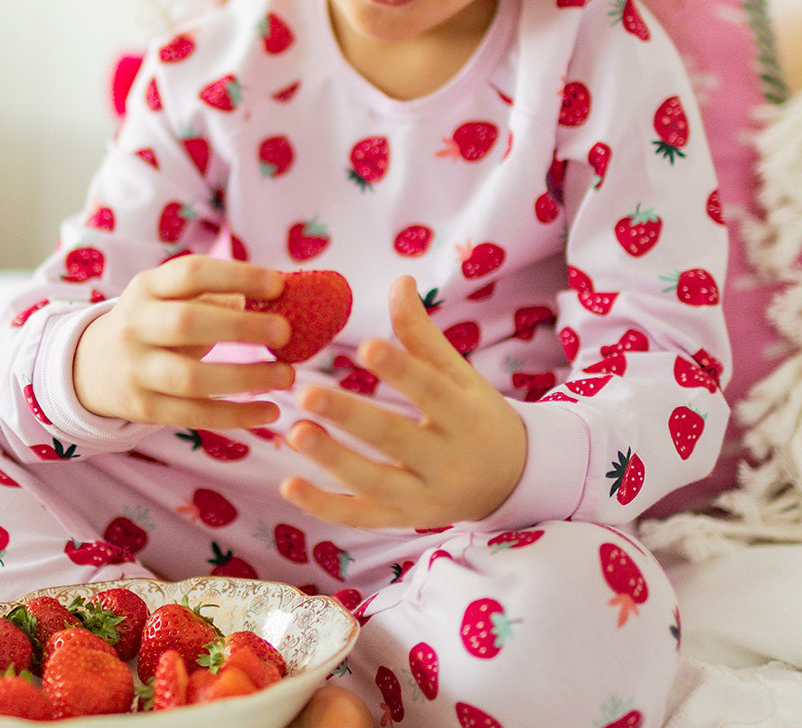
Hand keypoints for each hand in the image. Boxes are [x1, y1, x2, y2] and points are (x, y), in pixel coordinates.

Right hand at [72, 256, 293, 430]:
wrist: (91, 367)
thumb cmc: (155, 323)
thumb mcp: (170, 298)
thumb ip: (216, 295)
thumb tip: (279, 298)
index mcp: (148, 287)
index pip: (192, 273)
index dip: (237, 276)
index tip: (279, 285)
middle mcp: (135, 324)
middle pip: (187, 323)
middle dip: (240, 327)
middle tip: (285, 332)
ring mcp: (136, 369)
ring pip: (191, 377)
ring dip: (244, 378)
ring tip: (287, 376)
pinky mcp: (143, 407)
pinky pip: (193, 414)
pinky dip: (235, 416)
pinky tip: (269, 412)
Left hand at [280, 275, 526, 529]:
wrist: (512, 481)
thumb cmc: (477, 415)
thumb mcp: (460, 373)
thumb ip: (422, 333)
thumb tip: (398, 279)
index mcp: (465, 415)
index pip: (430, 390)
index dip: (400, 369)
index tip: (366, 346)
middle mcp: (447, 459)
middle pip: (395, 438)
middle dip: (350, 417)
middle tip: (306, 394)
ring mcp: (425, 496)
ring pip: (375, 483)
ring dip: (331, 461)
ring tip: (294, 432)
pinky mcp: (404, 521)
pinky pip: (362, 517)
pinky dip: (326, 507)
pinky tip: (289, 486)